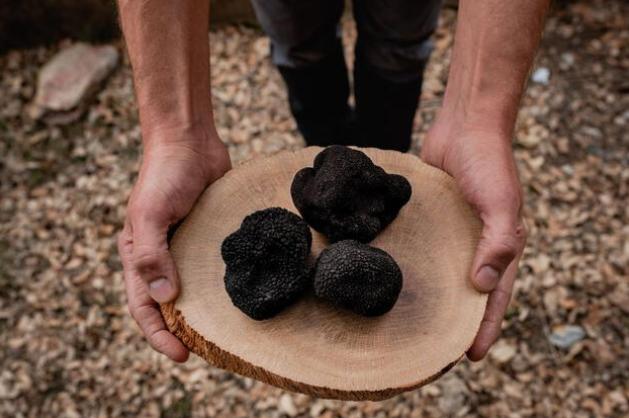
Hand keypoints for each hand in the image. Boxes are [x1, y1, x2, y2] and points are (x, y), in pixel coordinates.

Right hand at [118, 132, 230, 361]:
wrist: (190, 141)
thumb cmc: (164, 175)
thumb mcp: (151, 213)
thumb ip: (152, 254)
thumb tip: (164, 298)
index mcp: (139, 255)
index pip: (143, 306)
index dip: (158, 334)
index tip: (181, 356)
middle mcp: (162, 256)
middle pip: (169, 304)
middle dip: (183, 331)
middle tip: (208, 352)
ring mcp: (187, 247)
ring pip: (193, 289)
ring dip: (204, 312)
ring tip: (226, 334)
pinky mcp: (209, 236)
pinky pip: (214, 267)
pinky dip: (222, 285)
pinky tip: (241, 297)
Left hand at [421, 112, 526, 360]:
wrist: (464, 125)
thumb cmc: (488, 162)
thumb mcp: (501, 203)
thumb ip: (498, 243)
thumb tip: (482, 285)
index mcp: (498, 246)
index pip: (494, 296)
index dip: (484, 326)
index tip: (471, 356)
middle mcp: (473, 244)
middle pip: (464, 291)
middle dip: (454, 320)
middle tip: (434, 350)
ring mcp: (449, 232)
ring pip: (440, 272)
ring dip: (430, 296)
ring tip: (409, 323)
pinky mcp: (427, 218)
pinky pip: (420, 246)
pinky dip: (410, 264)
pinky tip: (390, 279)